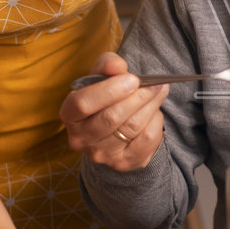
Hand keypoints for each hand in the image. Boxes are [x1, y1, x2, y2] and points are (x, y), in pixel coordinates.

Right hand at [61, 53, 167, 170]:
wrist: (112, 131)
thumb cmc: (104, 98)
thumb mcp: (100, 77)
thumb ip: (107, 66)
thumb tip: (118, 66)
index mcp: (69, 114)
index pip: (83, 103)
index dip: (109, 90)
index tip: (132, 79)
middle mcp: (81, 138)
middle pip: (111, 118)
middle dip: (137, 97)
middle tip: (154, 84)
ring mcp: (102, 154)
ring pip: (132, 128)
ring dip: (150, 106)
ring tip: (159, 90)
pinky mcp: (123, 163)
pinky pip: (146, 140)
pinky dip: (155, 122)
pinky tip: (155, 111)